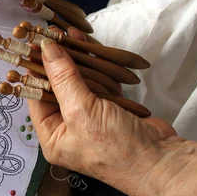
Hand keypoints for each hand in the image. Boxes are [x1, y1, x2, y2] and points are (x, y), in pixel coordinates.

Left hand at [29, 36, 177, 195]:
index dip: (36, 70)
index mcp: (52, 136)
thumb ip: (63, 78)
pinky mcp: (110, 109)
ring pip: (78, 82)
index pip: (36, 97)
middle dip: (57, 62)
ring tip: (68, 34)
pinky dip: (96, 66)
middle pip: (57, 87)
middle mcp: (67, 128)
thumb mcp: (81, 111)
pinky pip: (98, 83)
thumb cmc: (115, 146)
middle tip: (51, 35)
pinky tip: (89, 46)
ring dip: (76, 59)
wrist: (162, 162)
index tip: (34, 46)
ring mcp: (90, 118)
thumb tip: (46, 49)